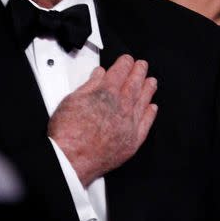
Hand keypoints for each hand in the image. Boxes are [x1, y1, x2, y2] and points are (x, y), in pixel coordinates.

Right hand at [48, 54, 157, 185]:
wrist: (71, 160)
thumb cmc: (68, 134)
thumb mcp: (72, 100)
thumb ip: (89, 85)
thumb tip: (98, 75)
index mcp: (106, 93)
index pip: (120, 72)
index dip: (125, 63)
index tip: (128, 60)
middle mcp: (121, 106)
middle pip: (134, 84)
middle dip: (139, 72)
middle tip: (142, 66)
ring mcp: (129, 123)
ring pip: (143, 101)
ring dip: (148, 89)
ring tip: (151, 82)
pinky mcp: (132, 140)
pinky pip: (146, 123)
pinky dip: (150, 113)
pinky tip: (152, 107)